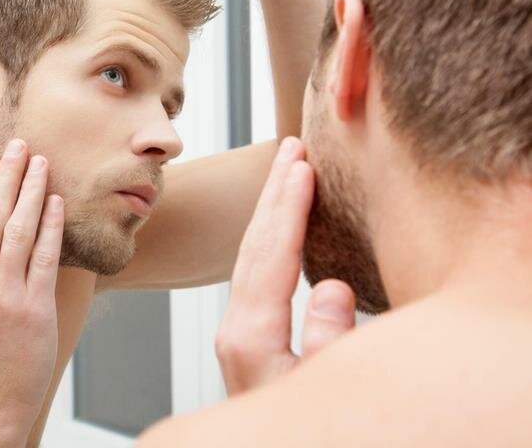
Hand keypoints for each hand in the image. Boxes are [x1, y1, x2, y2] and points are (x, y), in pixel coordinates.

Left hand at [215, 137, 355, 395]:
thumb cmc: (303, 430)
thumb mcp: (323, 389)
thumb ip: (329, 341)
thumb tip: (329, 286)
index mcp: (250, 337)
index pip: (271, 255)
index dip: (288, 206)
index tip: (300, 163)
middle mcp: (238, 329)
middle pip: (255, 246)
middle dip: (274, 194)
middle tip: (290, 147)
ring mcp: (240, 332)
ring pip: (252, 256)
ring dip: (271, 210)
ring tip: (288, 171)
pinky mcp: (250, 337)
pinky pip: (258, 272)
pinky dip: (272, 239)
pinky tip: (283, 226)